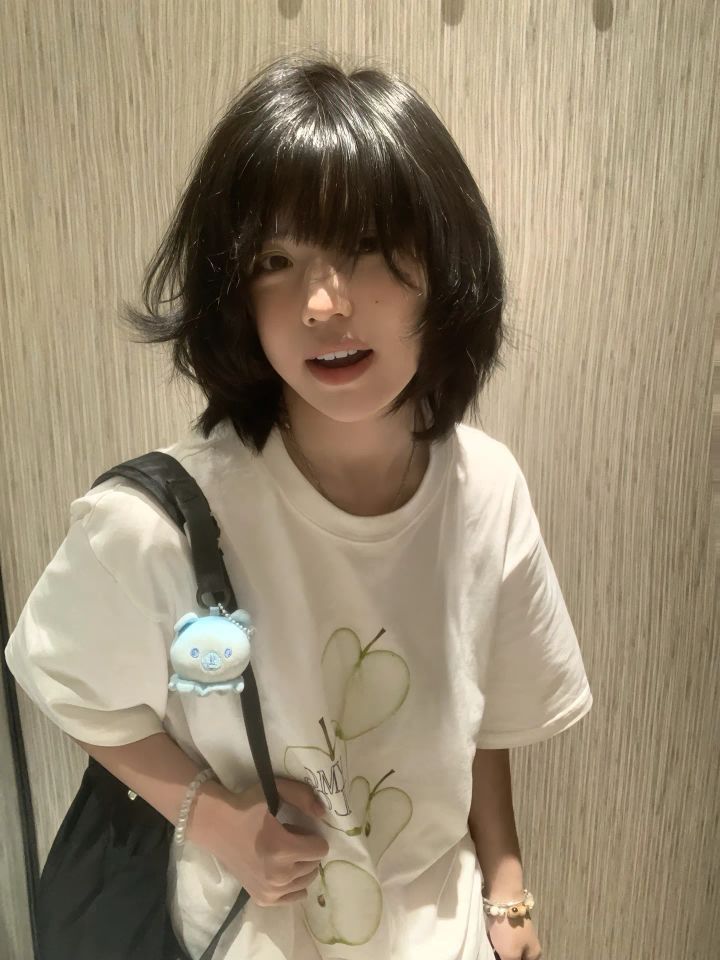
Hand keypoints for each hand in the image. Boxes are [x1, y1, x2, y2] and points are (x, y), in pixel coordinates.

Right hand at [204, 777, 329, 906]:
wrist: (215, 826)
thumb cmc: (246, 806)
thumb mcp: (274, 790)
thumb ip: (302, 796)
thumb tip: (322, 813)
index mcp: (282, 849)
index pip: (320, 849)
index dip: (311, 836)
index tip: (295, 829)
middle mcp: (278, 875)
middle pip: (313, 865)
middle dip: (305, 850)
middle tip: (286, 839)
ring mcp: (270, 890)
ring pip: (306, 881)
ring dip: (300, 866)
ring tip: (281, 853)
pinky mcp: (262, 899)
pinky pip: (294, 897)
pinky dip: (293, 884)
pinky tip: (280, 870)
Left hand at [486, 914, 542, 959]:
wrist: (505, 897)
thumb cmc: (509, 930)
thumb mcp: (510, 955)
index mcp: (534, 955)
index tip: (500, 957)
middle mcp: (530, 944)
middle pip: (517, 957)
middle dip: (504, 957)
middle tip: (495, 954)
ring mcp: (520, 933)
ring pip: (510, 949)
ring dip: (501, 951)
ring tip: (492, 949)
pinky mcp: (511, 925)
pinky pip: (504, 939)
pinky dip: (498, 942)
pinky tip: (492, 941)